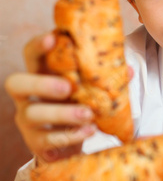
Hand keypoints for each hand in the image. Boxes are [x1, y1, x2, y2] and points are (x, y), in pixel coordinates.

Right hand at [5, 33, 95, 162]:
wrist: (69, 142)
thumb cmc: (76, 105)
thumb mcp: (87, 88)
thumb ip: (103, 78)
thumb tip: (129, 70)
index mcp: (39, 74)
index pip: (30, 54)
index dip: (38, 45)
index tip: (53, 38)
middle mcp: (26, 95)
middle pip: (16, 83)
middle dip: (42, 83)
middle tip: (68, 87)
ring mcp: (27, 119)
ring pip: (33, 113)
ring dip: (62, 113)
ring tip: (88, 115)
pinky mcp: (35, 142)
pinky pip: (47, 139)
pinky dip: (70, 135)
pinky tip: (89, 131)